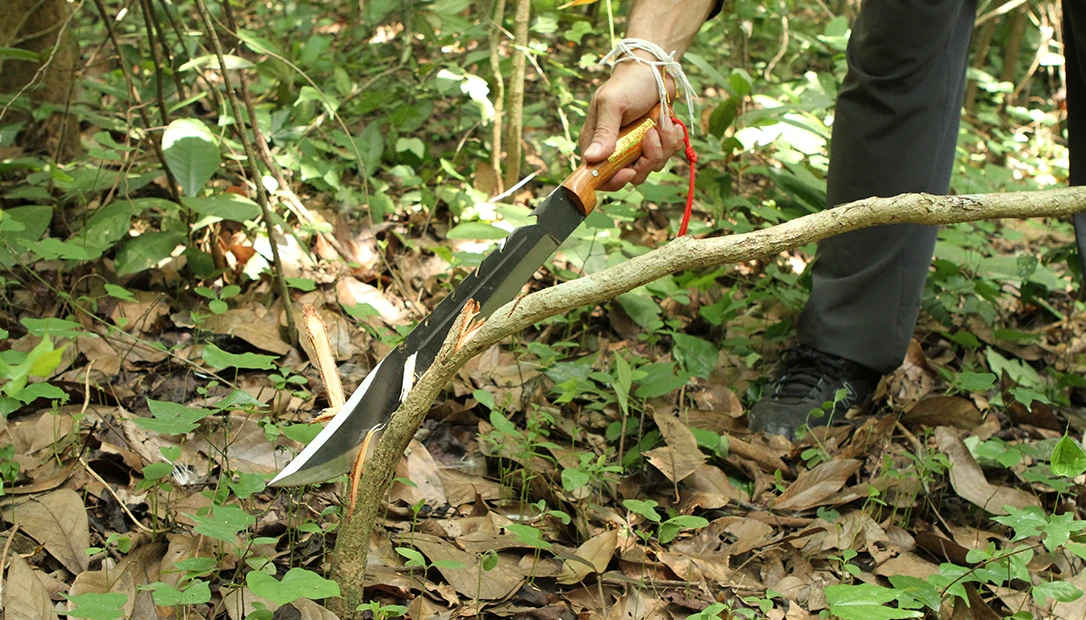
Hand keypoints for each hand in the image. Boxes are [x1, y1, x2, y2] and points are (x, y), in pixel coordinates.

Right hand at [579, 61, 684, 190]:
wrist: (655, 69)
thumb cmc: (629, 82)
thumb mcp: (613, 103)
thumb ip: (603, 131)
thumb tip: (591, 158)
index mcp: (597, 142)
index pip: (600, 175)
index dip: (615, 180)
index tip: (630, 169)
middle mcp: (615, 149)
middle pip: (631, 175)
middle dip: (647, 160)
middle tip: (651, 136)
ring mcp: (636, 148)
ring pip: (651, 167)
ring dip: (663, 146)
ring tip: (662, 123)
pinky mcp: (655, 144)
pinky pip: (666, 156)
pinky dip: (673, 141)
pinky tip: (670, 123)